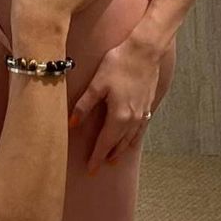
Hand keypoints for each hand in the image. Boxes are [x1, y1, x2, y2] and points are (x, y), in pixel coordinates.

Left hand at [71, 35, 170, 172]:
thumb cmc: (118, 64)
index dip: (97, 157)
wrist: (144, 51)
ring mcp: (143, 113)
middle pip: (118, 144)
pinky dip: (133, 138)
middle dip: (108, 156)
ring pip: (130, 138)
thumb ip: (84, 106)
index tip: (91, 169)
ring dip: (121, 149)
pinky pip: (140, 129)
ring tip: (113, 158)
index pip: (105, 143)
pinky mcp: (148, 106)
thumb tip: (72, 124)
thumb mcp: (96, 84)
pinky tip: (130, 140)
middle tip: (99, 166)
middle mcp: (133, 119)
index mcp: (119, 116)